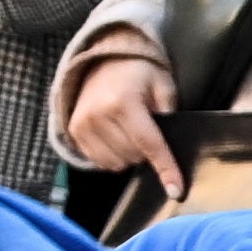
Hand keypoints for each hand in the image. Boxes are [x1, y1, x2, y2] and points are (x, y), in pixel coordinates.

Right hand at [63, 46, 183, 186]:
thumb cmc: (140, 73)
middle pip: (133, 156)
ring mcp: (83, 125)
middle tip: (148, 129)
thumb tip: (173, 150)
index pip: (149, 144)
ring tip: (131, 131)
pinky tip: (117, 137)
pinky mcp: (74, 132)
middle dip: (147, 151)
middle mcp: (98, 115)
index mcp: (123, 102)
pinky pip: (100, 162)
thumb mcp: (163, 86)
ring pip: (116, 164)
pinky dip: (114, 156)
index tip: (176, 190)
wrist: (105, 60)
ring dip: (130, 155)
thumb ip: (169, 116)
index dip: (165, 168)